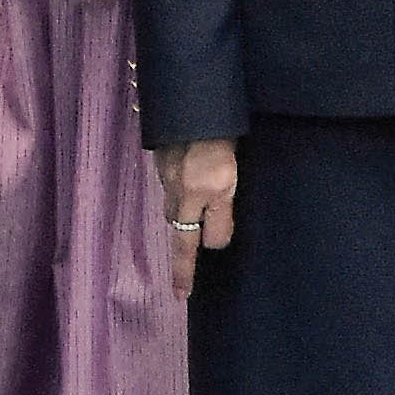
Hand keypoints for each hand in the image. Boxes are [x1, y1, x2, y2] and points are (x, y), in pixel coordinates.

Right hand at [162, 138, 236, 299]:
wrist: (194, 99)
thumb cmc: (221, 136)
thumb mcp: (232, 178)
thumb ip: (223, 213)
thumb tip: (214, 242)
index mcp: (201, 195)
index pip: (191, 244)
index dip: (186, 272)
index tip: (181, 296)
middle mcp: (180, 189)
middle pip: (179, 228)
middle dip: (183, 247)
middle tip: (185, 272)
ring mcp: (168, 174)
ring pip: (173, 206)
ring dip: (182, 216)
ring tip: (193, 221)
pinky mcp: (162, 159)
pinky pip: (170, 185)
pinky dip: (178, 191)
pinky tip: (188, 182)